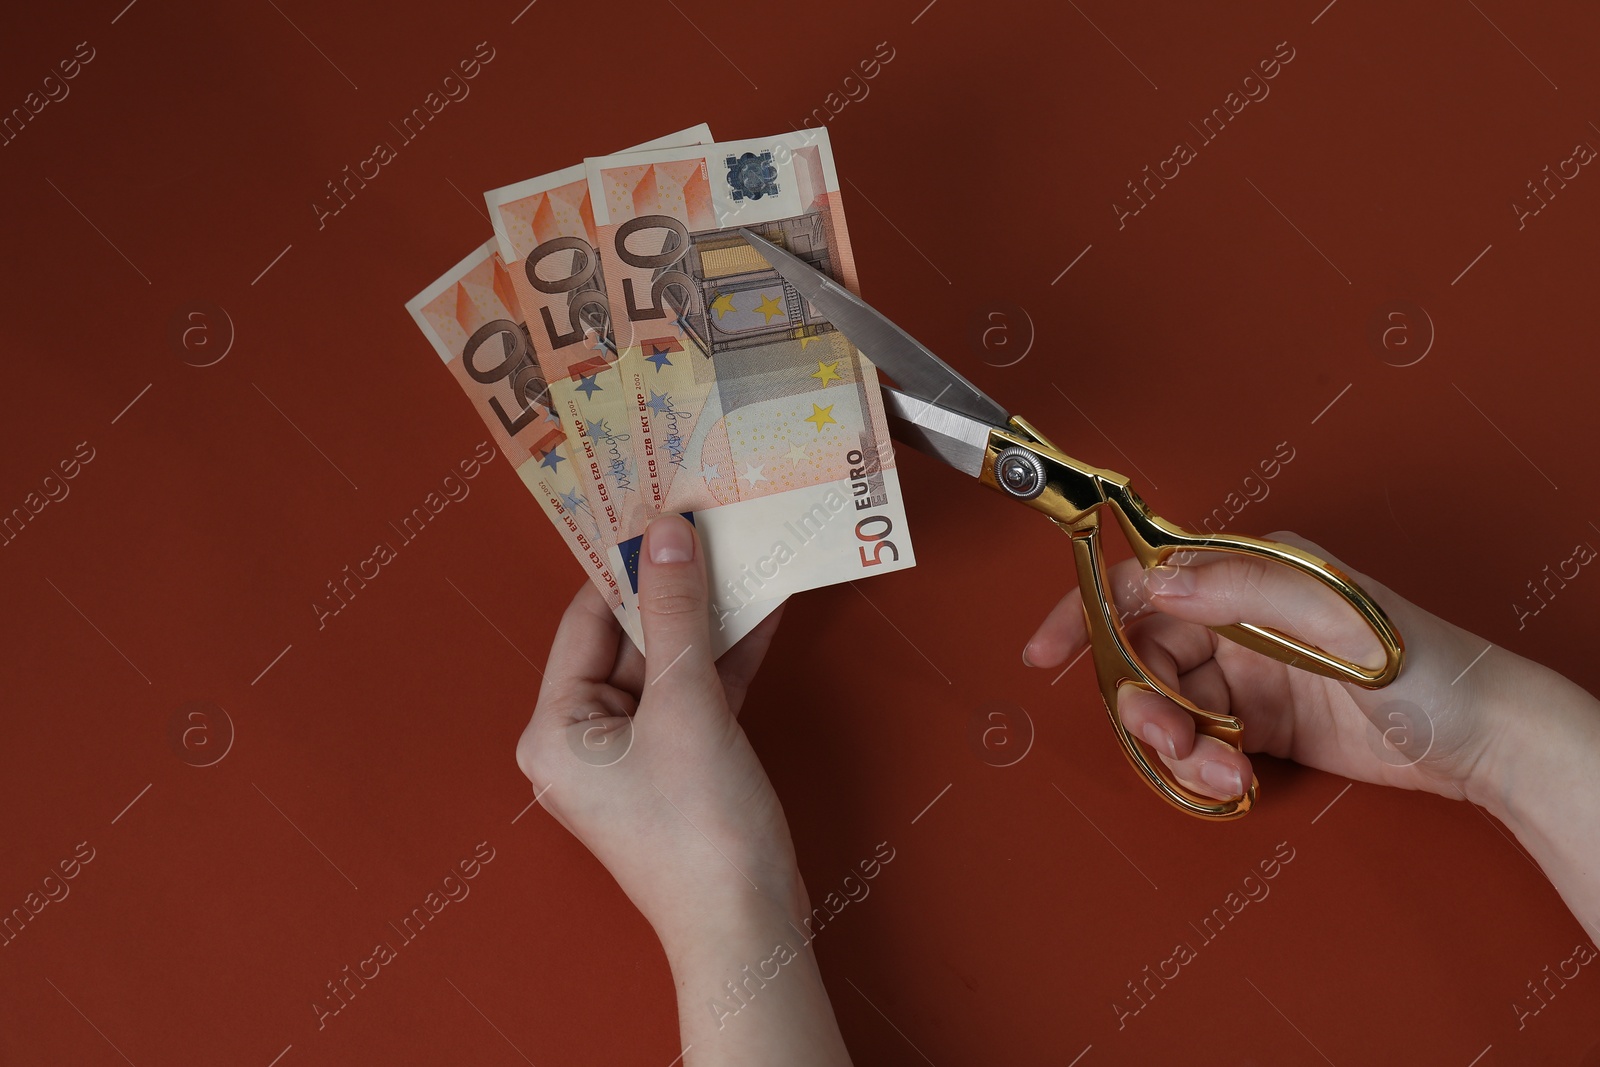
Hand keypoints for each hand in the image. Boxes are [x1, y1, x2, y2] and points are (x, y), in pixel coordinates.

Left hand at [517, 515, 853, 1064]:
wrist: (748, 925)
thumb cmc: (700, 828)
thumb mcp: (687, 705)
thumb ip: (677, 614)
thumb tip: (666, 535)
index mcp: (555, 729)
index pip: (585, 621)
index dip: (624, 566)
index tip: (659, 512)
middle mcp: (583, 741)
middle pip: (630, 641)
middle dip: (674, 589)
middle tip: (707, 524)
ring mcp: (634, 757)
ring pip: (670, 667)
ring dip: (707, 619)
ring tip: (741, 553)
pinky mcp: (680, 768)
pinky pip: (697, 697)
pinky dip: (726, 660)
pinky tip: (761, 611)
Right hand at [1022, 531, 1514, 804]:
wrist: (1480, 740)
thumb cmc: (1424, 666)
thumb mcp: (1329, 616)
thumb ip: (1239, 588)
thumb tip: (1157, 579)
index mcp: (1247, 572)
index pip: (1141, 582)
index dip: (1084, 613)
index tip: (1043, 653)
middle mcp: (1237, 616)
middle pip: (1143, 657)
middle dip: (1143, 704)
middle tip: (1171, 738)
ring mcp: (1246, 670)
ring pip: (1166, 706)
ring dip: (1178, 745)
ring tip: (1220, 768)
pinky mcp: (1258, 721)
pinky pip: (1197, 740)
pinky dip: (1202, 764)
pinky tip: (1234, 775)